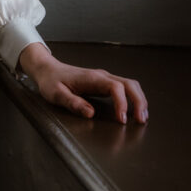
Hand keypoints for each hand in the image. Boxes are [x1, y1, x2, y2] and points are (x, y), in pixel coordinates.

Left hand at [17, 43, 148, 124]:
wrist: (48, 70)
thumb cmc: (51, 81)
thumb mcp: (56, 94)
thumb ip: (73, 103)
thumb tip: (90, 113)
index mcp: (92, 78)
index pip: (115, 88)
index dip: (122, 103)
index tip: (122, 119)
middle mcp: (101, 76)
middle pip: (129, 84)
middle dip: (139, 101)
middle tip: (141, 120)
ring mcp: (104, 79)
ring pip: (130, 85)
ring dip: (139, 100)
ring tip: (142, 117)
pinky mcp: (104, 83)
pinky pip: (125, 88)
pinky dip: (133, 98)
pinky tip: (135, 110)